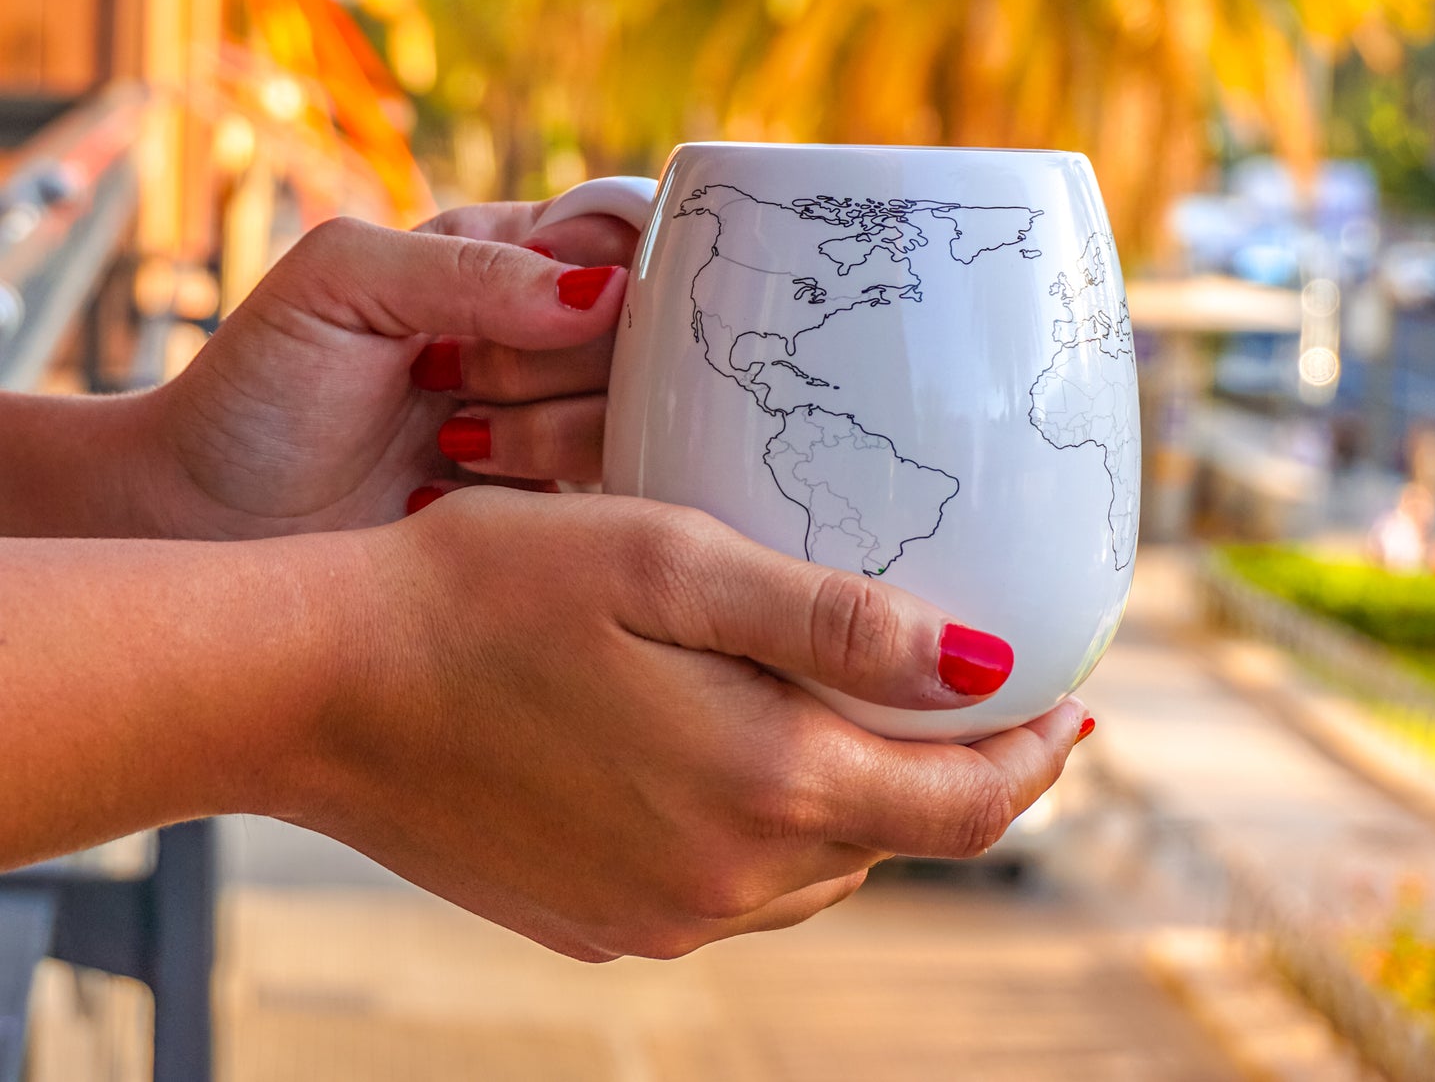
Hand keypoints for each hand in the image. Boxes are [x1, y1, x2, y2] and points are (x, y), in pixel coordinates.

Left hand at [141, 204, 636, 538]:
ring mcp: (555, 418)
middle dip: (542, 363)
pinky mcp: (551, 501)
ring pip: (630, 415)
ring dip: (539, 431)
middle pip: (637, 332)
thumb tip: (604, 294)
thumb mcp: (344, 283)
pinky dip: (536, 488)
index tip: (554, 313)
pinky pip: (609, 494)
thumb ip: (473, 269)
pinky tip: (456, 489)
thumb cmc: (262, 387)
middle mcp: (544, 333)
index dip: (609, 272)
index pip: (620, 235)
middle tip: (447, 379)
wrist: (213, 520)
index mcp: (507, 253)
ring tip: (448, 440)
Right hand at [289, 488, 1086, 961]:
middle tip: (979, 700)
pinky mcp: (595, 917)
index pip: (960, 805)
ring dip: (865, 799)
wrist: (319, 683)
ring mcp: (654, 912)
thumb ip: (830, 619)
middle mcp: (722, 878)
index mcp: (762, 786)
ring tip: (876, 722)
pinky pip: (732, 883)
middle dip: (956, 774)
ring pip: (817, 866)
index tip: (1070, 704)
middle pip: (894, 837)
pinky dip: (775, 826)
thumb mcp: (671, 562)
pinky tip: (748, 758)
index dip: (1031, 756)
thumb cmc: (489, 591)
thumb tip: (978, 659)